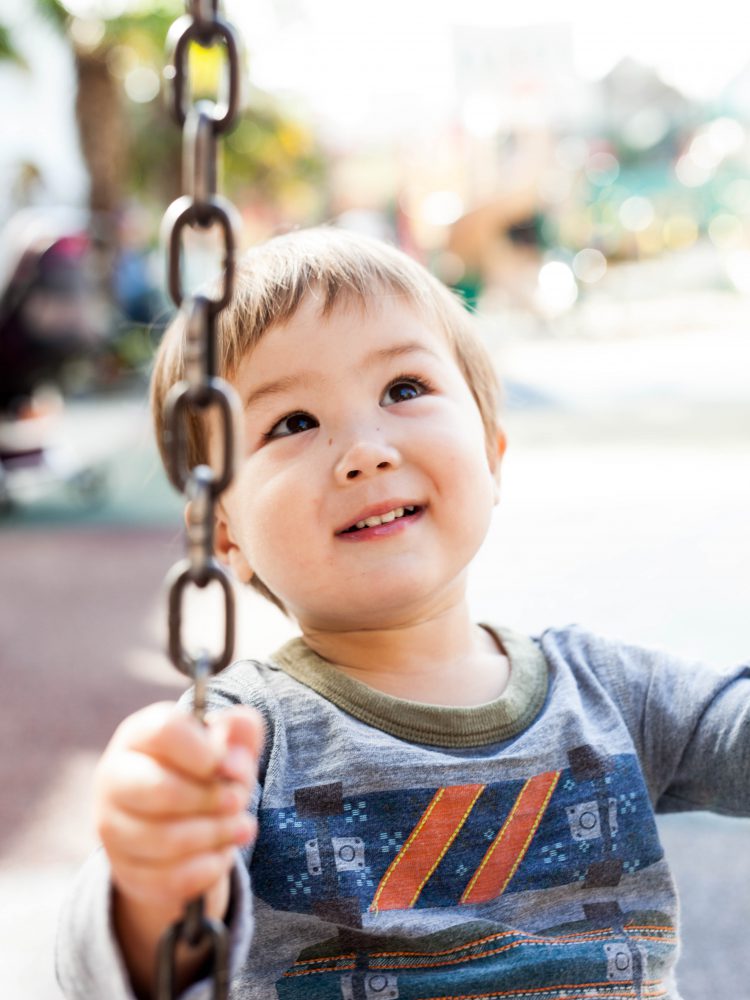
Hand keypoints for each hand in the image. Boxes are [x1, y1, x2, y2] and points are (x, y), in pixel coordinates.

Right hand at [94, 701, 262, 921]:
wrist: (178, 821)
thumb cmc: (204, 770)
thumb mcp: (226, 743)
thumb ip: (240, 731)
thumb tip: (234, 757)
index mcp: (140, 734)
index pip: (165, 731)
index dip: (204, 750)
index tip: (227, 764)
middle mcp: (115, 776)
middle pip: (161, 790)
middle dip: (211, 799)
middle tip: (239, 800)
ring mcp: (113, 826)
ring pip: (164, 839)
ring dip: (215, 834)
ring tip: (242, 827)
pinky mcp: (124, 870)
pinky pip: (168, 877)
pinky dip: (206, 868)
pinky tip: (222, 854)